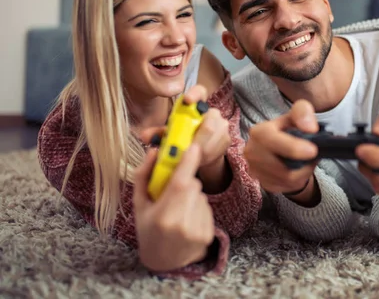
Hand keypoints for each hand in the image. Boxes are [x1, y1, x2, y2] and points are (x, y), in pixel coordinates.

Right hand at [133, 143, 214, 271]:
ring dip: (191, 196)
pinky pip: (206, 208)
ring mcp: (197, 231)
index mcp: (162, 216)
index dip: (189, 163)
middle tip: (173, 192)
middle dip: (184, 182)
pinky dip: (198, 208)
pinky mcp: (208, 235)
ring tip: (178, 211)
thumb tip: (153, 151)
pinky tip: (187, 220)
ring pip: (200, 195)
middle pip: (192, 185)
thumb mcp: (139, 205)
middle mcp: (181, 224)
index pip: (181, 183)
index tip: (193, 147)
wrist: (163, 262)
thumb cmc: (147, 230)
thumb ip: (143, 176)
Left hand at [142, 84, 232, 193]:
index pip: (200, 91)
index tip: (188, 101)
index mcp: (195, 106)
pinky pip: (218, 147)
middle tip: (187, 148)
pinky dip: (207, 155)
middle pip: (209, 120)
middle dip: (197, 136)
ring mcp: (222, 125)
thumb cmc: (183, 139)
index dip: (195, 94)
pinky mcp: (227, 138)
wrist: (201, 153)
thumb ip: (157, 134)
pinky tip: (200, 159)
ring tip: (191, 156)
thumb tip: (144, 135)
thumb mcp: (169, 135)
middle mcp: (211, 112)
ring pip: (214, 135)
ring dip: (201, 149)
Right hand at [243, 99, 320, 205]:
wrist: (281, 149)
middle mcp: (252, 152)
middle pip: (282, 168)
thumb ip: (303, 112)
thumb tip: (310, 128)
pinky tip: (299, 169)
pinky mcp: (263, 184)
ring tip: (307, 161)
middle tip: (314, 156)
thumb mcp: (296, 114)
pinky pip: (287, 187)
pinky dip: (298, 180)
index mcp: (259, 132)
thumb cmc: (289, 129)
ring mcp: (255, 170)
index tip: (313, 150)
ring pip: (288, 179)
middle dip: (303, 164)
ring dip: (303, 172)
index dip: (292, 147)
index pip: (271, 140)